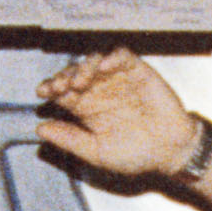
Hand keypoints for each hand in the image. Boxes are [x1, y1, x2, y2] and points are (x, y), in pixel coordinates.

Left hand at [31, 47, 203, 182]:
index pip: (62, 91)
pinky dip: (112, 57)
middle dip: (64, 76)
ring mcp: (118, 79)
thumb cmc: (137, 154)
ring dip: (84, 67)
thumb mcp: (97, 153)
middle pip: (74, 73)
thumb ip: (70, 140)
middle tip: (60, 86)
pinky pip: (122, 56)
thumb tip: (41, 130)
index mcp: (87, 108)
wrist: (171, 152)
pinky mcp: (137, 71)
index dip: (51, 88)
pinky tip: (105, 66)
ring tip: (80, 80)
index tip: (44, 92)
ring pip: (94, 61)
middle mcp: (99, 90)